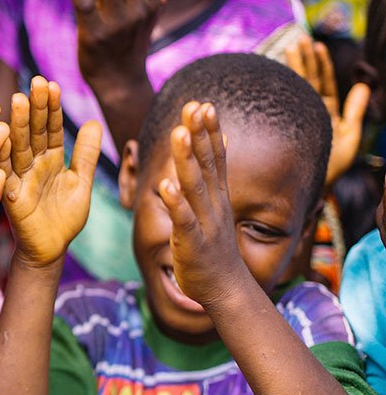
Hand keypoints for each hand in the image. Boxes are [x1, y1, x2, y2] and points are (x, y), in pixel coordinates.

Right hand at [0, 76, 101, 267]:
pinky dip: (2, 157)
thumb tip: (95, 122)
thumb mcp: (81, 183)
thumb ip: (86, 154)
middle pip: (34, 132)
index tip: (52, 84)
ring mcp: (19, 179)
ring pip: (18, 148)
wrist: (51, 250)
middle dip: (35, 108)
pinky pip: (5, 175)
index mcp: (51, 159)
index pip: (52, 128)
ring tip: (18, 100)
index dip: (52, 108)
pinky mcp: (10, 197)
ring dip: (18, 125)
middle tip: (35, 81)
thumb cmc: (64, 218)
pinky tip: (0, 137)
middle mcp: (33, 164)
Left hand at [159, 102, 248, 306]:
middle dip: (200, 135)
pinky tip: (166, 185)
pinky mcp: (192, 244)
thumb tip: (221, 139)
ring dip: (187, 160)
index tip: (203, 104)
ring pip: (194, 187)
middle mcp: (214, 205)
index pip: (215, 157)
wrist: (227, 290)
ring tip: (179, 134)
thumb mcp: (216, 205)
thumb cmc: (215, 247)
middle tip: (195, 105)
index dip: (209, 131)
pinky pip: (183, 220)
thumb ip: (215, 173)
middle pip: (206, 165)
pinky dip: (176, 203)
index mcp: (217, 196)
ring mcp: (205, 223)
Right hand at [284, 35, 368, 185]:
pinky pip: (286, 101)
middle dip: (305, 59)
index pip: (324, 83)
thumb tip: (364, 85)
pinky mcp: (288, 123)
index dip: (321, 64)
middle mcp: (311, 110)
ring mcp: (298, 115)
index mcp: (327, 111)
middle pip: (308, 79)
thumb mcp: (351, 135)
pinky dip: (285, 85)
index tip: (316, 45)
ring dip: (295, 66)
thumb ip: (356, 110)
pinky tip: (281, 71)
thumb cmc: (333, 165)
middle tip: (300, 39)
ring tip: (292, 46)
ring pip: (297, 86)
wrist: (314, 184)